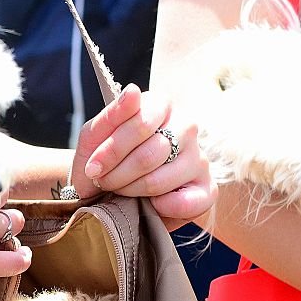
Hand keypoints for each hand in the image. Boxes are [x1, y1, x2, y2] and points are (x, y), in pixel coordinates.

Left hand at [70, 84, 215, 229]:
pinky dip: (159, 208)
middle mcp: (186, 126)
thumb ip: (111, 116)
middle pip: (151, 153)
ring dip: (131, 191)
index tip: (93, 167)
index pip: (142, 123)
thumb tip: (133, 91)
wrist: (105, 197)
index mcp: (160, 106)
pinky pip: (185, 203)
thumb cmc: (102, 163)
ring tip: (121, 191)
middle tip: (105, 182)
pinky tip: (150, 204)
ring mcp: (199, 158)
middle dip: (118, 174)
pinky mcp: (207, 189)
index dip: (112, 151)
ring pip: (161, 179)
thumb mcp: (93, 138)